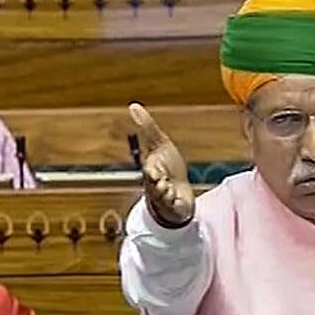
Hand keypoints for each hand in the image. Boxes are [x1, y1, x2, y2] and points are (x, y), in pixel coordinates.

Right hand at [129, 102, 194, 226]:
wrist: (180, 190)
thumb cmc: (168, 166)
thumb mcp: (160, 144)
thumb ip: (148, 126)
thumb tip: (133, 105)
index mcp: (150, 170)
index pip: (148, 170)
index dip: (151, 171)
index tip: (152, 170)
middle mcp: (155, 186)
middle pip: (153, 186)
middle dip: (157, 184)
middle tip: (163, 181)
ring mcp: (165, 199)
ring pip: (163, 197)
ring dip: (167, 193)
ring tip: (170, 189)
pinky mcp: (175, 208)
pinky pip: (174, 208)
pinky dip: (176, 203)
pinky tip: (177, 198)